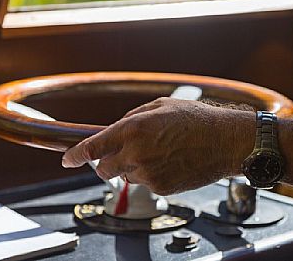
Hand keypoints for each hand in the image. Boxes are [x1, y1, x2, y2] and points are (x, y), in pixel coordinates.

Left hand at [62, 97, 254, 194]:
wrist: (225, 141)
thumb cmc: (196, 120)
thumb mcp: (161, 106)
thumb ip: (132, 118)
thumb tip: (115, 129)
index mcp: (133, 129)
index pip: (93, 147)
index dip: (76, 155)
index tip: (68, 160)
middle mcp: (136, 153)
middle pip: (104, 169)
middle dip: (105, 164)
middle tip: (118, 157)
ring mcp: (148, 173)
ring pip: (127, 176)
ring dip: (134, 167)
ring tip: (159, 153)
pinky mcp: (161, 187)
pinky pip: (146, 183)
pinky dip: (152, 175)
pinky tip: (170, 162)